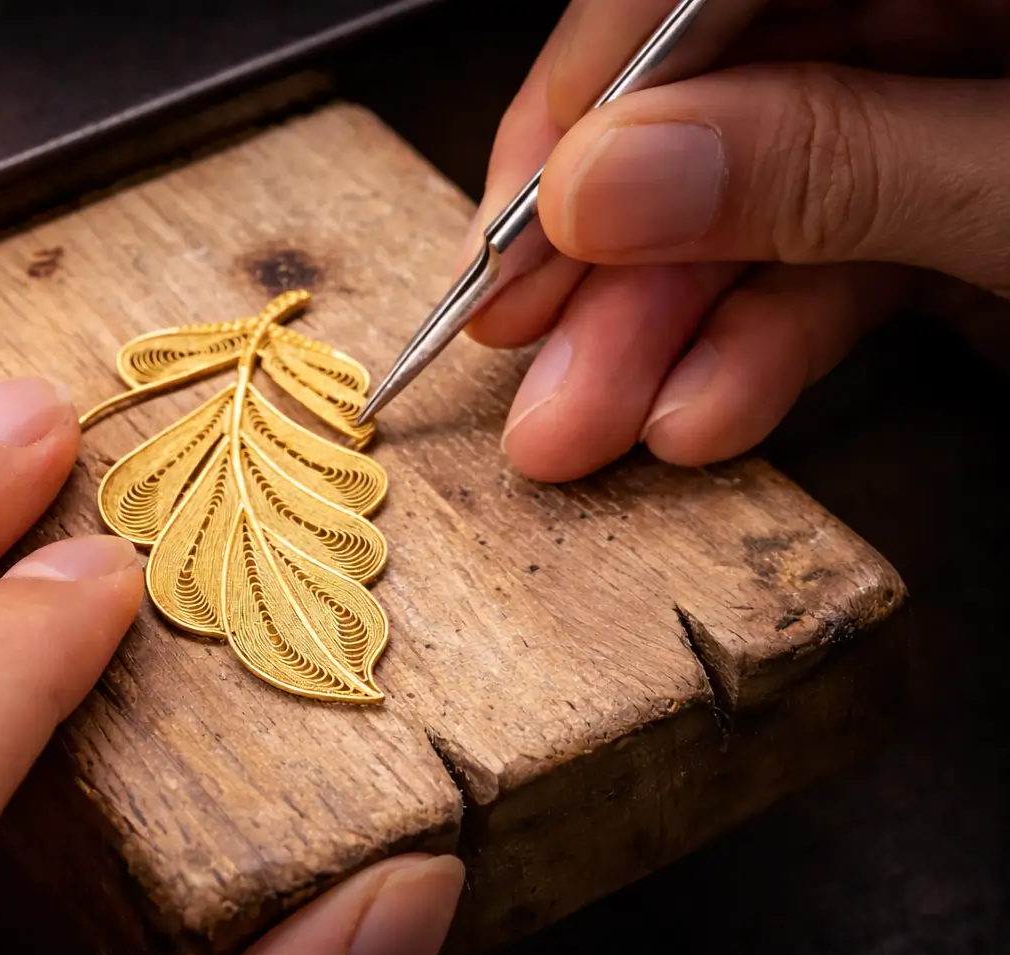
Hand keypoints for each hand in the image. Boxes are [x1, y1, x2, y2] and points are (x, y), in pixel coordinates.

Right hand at [467, 0, 1009, 481]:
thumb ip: (830, 167)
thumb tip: (605, 184)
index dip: (596, 85)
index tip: (527, 214)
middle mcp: (932, 14)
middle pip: (710, 94)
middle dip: (606, 239)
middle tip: (515, 340)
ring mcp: (926, 111)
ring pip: (749, 197)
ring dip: (653, 325)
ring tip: (582, 420)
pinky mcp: (931, 206)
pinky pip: (818, 261)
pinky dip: (749, 346)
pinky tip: (696, 410)